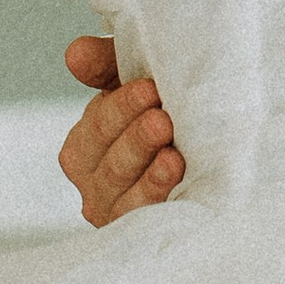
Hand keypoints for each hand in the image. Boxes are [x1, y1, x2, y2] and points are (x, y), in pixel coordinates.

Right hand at [59, 32, 183, 225]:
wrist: (209, 153)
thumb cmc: (163, 110)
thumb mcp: (134, 83)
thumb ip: (105, 64)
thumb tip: (75, 53)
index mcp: (85, 144)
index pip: (97, 125)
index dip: (120, 107)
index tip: (150, 88)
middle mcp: (93, 181)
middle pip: (108, 159)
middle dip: (135, 137)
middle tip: (162, 118)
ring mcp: (114, 210)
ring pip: (123, 190)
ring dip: (147, 169)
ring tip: (171, 150)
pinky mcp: (140, 230)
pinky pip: (142, 215)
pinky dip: (156, 194)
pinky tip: (176, 174)